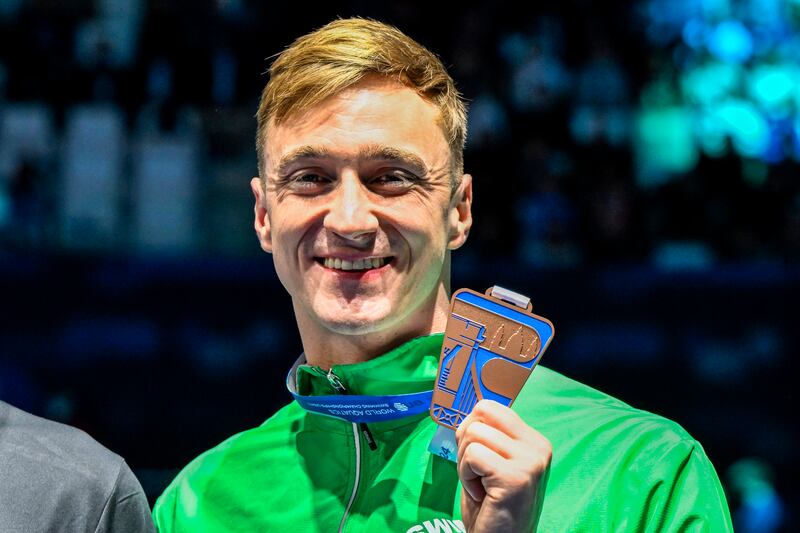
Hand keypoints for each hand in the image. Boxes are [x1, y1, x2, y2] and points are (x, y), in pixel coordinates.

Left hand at [455, 399, 550, 531]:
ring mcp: (529, 461)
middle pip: (481, 413)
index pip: (490, 407)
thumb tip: (469, 414)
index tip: (478, 459)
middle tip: (476, 472)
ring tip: (480, 486)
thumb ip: (488, 436)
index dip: (472, 429)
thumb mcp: (493, 462)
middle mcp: (537, 446)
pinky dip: (466, 477)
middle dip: (466, 442)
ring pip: (473, 434)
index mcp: (534, 440)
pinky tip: (481, 495)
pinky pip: (472, 456)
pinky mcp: (515, 477)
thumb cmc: (491, 505)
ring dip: (465, 464)